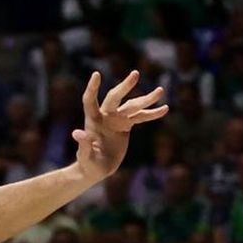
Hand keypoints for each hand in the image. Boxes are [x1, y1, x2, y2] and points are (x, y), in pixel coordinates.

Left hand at [72, 69, 167, 185]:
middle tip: (135, 73)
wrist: (97, 168)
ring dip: (146, 99)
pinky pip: (141, 117)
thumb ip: (83, 145)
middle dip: (125, 86)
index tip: (96, 74)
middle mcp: (104, 116)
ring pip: (132, 105)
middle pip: (115, 97)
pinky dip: (152, 114)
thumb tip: (77, 133)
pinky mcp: (126, 125)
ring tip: (160, 91)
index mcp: (92, 121)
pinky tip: (165, 109)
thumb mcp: (85, 157)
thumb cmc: (88, 164)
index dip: (93, 88)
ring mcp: (116, 119)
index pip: (90, 100)